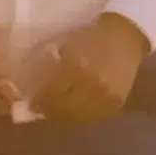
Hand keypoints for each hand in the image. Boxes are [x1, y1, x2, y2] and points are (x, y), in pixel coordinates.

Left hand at [37, 14, 152, 123]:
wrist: (126, 37)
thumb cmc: (93, 37)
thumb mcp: (68, 46)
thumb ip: (52, 67)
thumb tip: (36, 88)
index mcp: (79, 67)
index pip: (53, 91)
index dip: (40, 99)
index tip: (29, 102)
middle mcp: (93, 85)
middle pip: (64, 107)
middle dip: (49, 110)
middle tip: (38, 110)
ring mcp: (106, 97)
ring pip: (78, 116)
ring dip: (63, 116)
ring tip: (54, 112)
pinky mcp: (116, 104)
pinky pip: (93, 117)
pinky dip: (80, 116)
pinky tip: (73, 112)